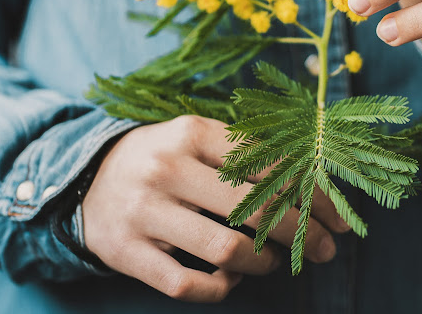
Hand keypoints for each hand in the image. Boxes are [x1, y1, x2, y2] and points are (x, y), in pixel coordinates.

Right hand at [82, 115, 347, 301]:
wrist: (84, 181)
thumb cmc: (161, 159)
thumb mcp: (195, 139)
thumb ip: (245, 152)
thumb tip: (312, 184)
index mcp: (192, 133)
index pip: (269, 164)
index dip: (312, 193)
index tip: (338, 217)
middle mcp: (167, 168)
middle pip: (255, 207)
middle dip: (302, 233)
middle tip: (324, 249)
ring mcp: (145, 212)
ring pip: (226, 248)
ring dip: (264, 262)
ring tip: (274, 262)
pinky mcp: (126, 252)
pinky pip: (186, 284)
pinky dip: (220, 287)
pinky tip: (230, 278)